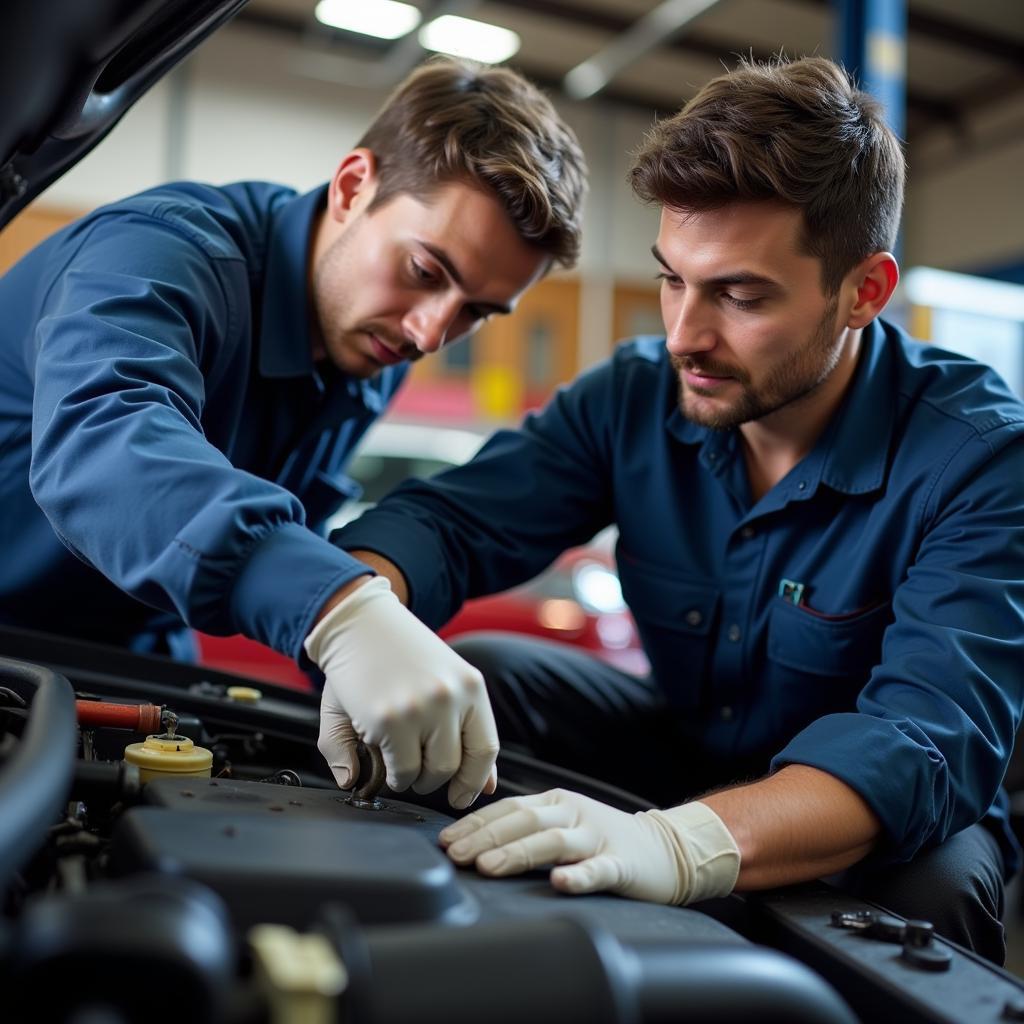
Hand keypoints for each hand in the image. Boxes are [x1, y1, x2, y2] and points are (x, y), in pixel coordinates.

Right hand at [305, 576, 498, 808]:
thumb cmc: (397, 655)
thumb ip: (464, 736)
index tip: (462, 795)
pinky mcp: (388, 718)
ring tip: (397, 761)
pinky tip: (380, 754)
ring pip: (427, 773)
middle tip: (416, 772)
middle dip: (434, 779)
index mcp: (470, 685)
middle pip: (453, 765)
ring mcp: (420, 708)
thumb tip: (485, 786)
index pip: (486, 747)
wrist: (358, 622)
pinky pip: (398, 769)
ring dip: (411, 778)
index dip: (475, 779)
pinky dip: (390, 774)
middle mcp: (450, 696)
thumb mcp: (440, 684)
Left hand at [438, 788, 739, 904]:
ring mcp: (598, 837)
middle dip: (485, 837)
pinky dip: (578, 875)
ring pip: (553, 841)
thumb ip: (527, 828)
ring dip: (518, 852)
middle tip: (456, 854)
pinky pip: (598, 869)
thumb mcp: (563, 824)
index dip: (475, 823)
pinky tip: (559, 882)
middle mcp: (573, 813)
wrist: (667, 849)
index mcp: (556, 802)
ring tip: (489, 865)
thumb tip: (474, 840)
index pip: (507, 808)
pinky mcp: (622, 863)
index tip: (446, 839)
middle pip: (524, 821)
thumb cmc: (605, 839)